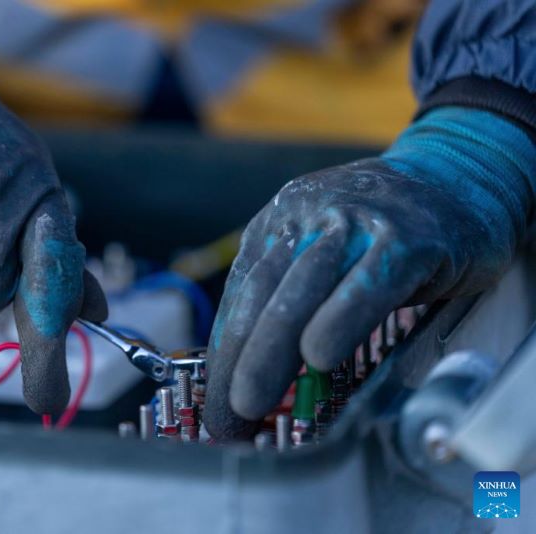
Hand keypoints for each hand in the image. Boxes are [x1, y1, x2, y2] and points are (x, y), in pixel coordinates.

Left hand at [203, 157, 522, 439]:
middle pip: (261, 294)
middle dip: (236, 360)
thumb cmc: (383, 229)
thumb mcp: (324, 249)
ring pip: (301, 291)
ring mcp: (356, 222)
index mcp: (279, 222)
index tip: (215, 402)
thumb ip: (291, 293)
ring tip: (251, 401)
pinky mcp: (406, 237)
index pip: (240, 293)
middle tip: (226, 415)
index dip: (223, 352)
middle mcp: (308, 215)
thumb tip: (252, 364)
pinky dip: (339, 320)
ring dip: (269, 353)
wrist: (457, 177)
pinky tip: (318, 356)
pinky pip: (367, 284)